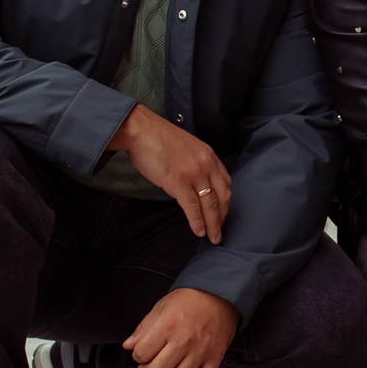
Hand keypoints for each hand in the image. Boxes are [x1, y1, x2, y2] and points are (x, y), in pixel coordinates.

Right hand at [111, 105, 230, 242]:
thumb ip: (195, 164)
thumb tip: (194, 185)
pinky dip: (197, 221)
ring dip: (212, 224)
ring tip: (213, 237)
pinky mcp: (178, 181)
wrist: (141, 130)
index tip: (222, 214)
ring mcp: (193, 173)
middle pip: (222, 196)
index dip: (225, 202)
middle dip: (222, 217)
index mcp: (209, 155)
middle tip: (220, 232)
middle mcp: (206, 164)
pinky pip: (192, 206)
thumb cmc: (158, 139)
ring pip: (209, 204)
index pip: (226, 183)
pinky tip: (199, 231)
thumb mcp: (187, 148)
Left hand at [123, 288, 240, 367]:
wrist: (221, 294)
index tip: (140, 353)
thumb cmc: (190, 299)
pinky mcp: (215, 357)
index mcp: (168, 326)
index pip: (142, 354)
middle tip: (147, 367)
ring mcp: (201, 351)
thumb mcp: (161, 307)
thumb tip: (129, 345)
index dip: (137, 356)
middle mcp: (184, 341)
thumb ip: (144, 328)